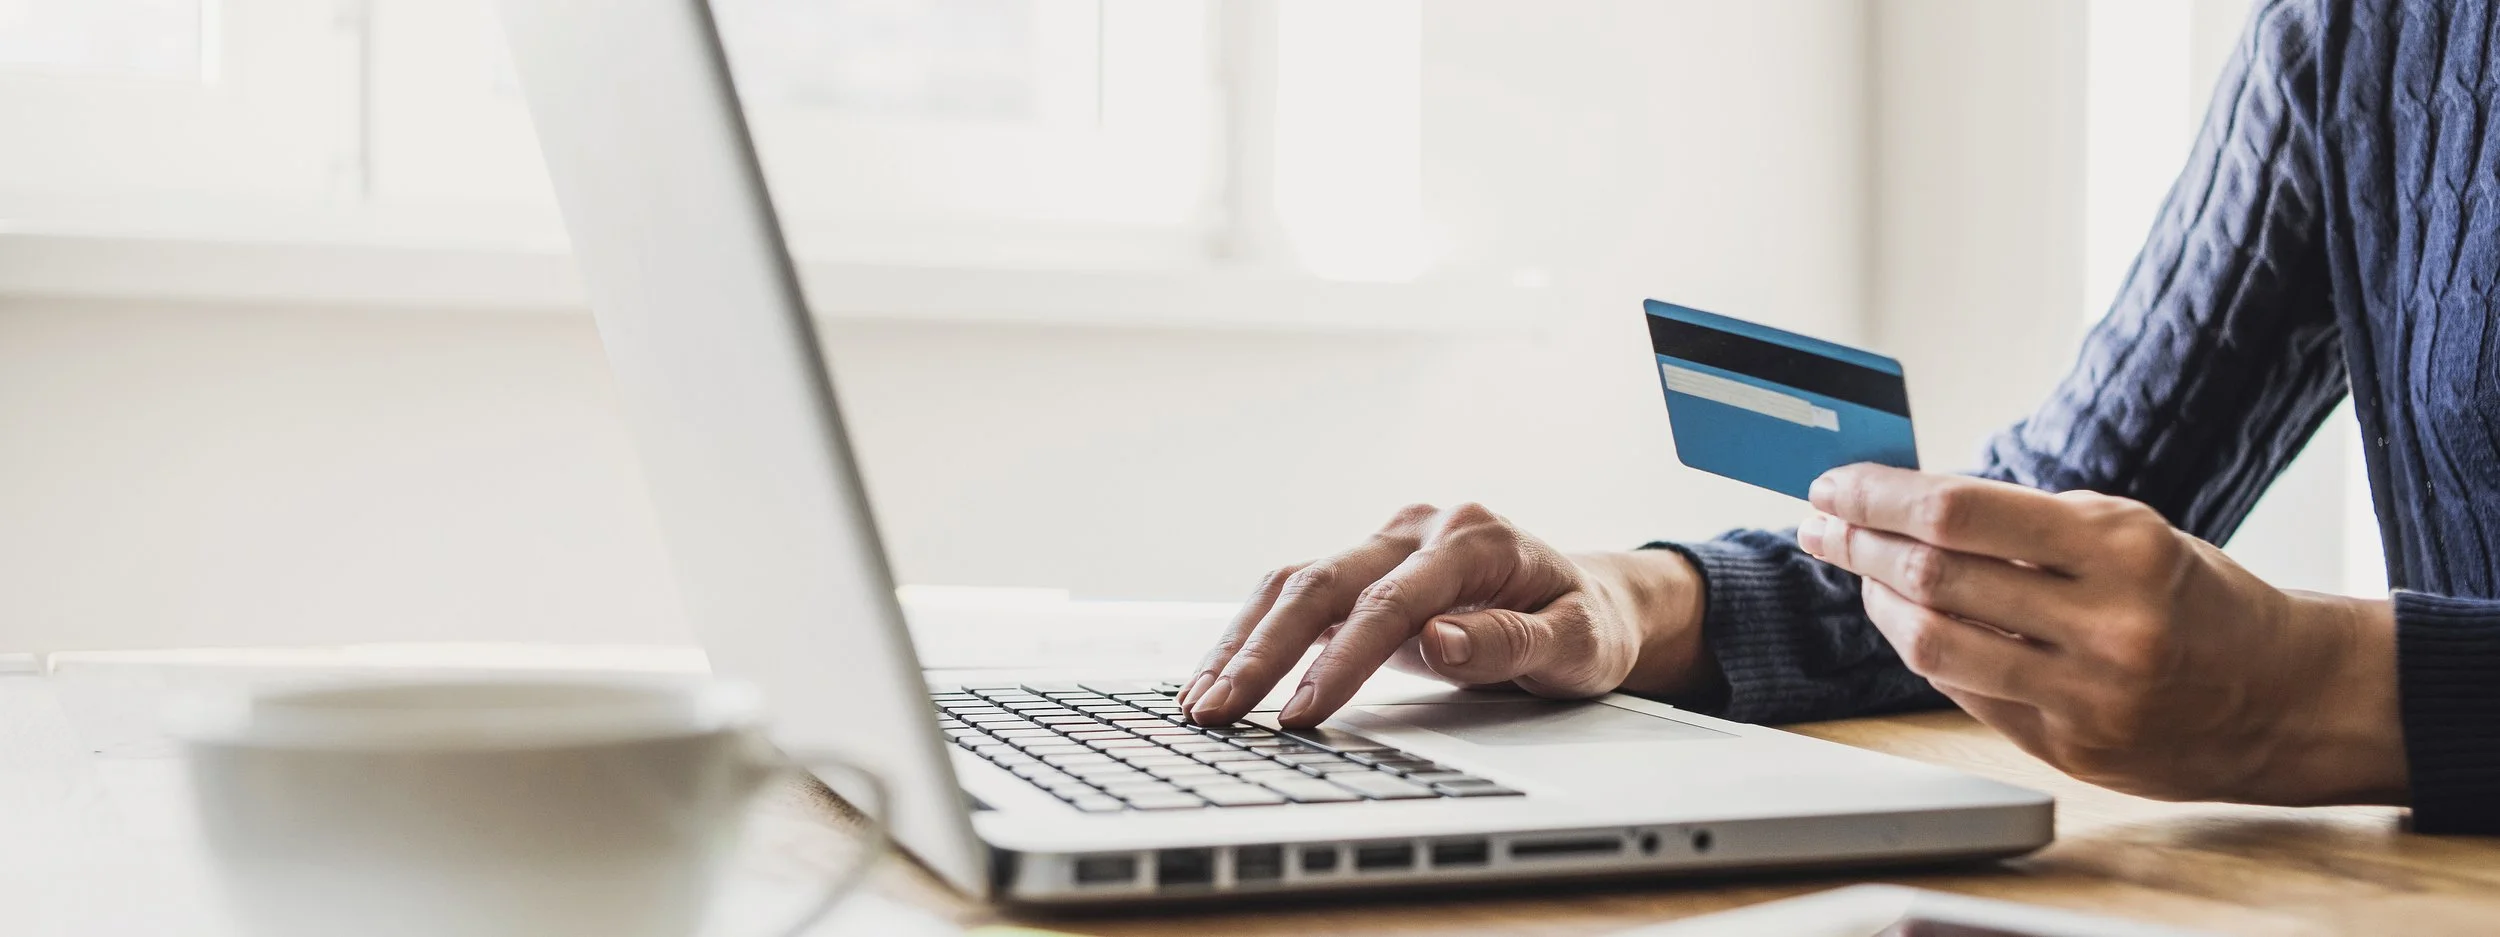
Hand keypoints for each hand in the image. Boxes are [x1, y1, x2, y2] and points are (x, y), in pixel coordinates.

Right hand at [1179, 503, 1715, 726]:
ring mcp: (1386, 544)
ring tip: (1201, 702)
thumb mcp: (1577, 643)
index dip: (1341, 660)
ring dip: (1242, 642)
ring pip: (1295, 583)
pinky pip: (1298, 597)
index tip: (1302, 711)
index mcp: (1472, 539)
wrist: (1590, 599)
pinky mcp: (1365, 570)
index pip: (1390, 602)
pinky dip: (1254, 636)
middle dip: (1263, 651)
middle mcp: (1418, 529)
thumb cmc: (1587, 625)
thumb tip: (1438, 638)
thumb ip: (1510, 641)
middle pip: (1322, 582)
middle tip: (1219, 711)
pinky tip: (1220, 676)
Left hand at [1801, 464, 2405, 804]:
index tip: (1835, 485)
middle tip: (1821, 525)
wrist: (2285, 694)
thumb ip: (2026, 525)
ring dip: (1877, 603)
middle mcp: (2104, 622)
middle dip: (1858, 545)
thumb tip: (1903, 507)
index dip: (1879, 496)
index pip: (1959, 511)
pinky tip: (1908, 623)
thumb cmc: (2194, 597)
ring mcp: (2087, 693)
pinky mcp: (2072, 746)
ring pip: (1933, 644)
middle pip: (1932, 578)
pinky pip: (1965, 690)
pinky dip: (1923, 650)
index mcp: (2119, 546)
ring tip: (1859, 573)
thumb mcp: (2129, 533)